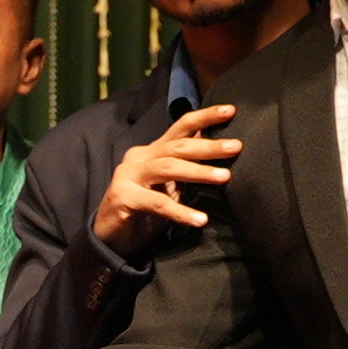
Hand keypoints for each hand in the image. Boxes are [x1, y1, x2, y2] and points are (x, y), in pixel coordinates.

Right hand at [90, 100, 239, 255]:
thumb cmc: (145, 212)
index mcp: (152, 151)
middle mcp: (139, 158)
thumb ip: (186, 167)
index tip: (231, 110)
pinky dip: (180, 211)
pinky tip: (200, 219)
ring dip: (198, 172)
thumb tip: (217, 148)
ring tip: (225, 177)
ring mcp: (128, 176)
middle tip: (236, 147)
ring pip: (168, 167)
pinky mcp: (122, 197)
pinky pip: (157, 203)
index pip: (180, 127)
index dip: (205, 117)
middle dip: (209, 146)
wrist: (111, 238)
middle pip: (178, 146)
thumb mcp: (170, 186)